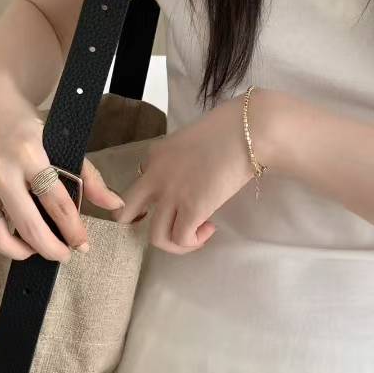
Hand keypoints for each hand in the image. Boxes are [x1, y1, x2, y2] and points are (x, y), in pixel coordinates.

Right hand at [0, 72, 124, 261]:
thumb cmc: (22, 122)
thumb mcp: (58, 141)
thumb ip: (87, 175)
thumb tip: (113, 204)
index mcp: (29, 153)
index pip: (58, 204)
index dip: (73, 231)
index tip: (82, 244)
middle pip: (29, 227)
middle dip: (51, 249)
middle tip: (63, 255)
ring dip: (18, 252)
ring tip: (31, 249)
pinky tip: (3, 235)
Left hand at [114, 89, 276, 253]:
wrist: (247, 131)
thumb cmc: (230, 129)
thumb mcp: (193, 139)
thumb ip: (183, 160)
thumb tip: (194, 178)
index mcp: (155, 155)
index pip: (140, 182)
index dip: (156, 197)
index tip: (177, 200)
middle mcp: (155, 176)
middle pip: (126, 213)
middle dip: (139, 225)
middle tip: (166, 227)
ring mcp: (171, 194)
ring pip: (155, 236)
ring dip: (175, 243)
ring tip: (195, 234)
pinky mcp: (191, 208)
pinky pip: (181, 239)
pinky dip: (194, 242)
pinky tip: (209, 229)